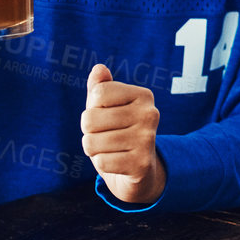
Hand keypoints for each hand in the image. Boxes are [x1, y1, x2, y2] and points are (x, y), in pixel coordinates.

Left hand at [81, 63, 165, 203]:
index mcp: (143, 95)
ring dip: (94, 149)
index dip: (93, 107)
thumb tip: (99, 69)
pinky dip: (103, 164)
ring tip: (111, 150)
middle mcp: (150, 114)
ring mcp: (147, 139)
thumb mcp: (108, 109)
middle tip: (106, 136)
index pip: (98, 93)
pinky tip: (118, 163)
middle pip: (89, 119)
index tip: (106, 116)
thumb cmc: (119, 133)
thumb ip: (101, 88)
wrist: (141, 171)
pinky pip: (101, 162)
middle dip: (89, 131)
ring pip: (92, 142)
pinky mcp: (142, 164)